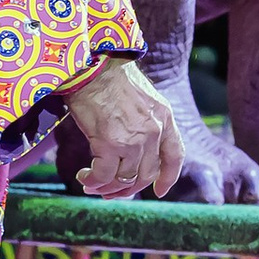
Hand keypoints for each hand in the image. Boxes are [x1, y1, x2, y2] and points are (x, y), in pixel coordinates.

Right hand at [64, 60, 185, 199]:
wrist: (93, 67)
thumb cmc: (111, 80)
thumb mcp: (142, 100)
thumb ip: (145, 124)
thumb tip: (134, 150)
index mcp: (165, 118)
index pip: (175, 155)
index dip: (168, 176)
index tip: (159, 191)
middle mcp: (154, 131)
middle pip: (147, 174)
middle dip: (127, 188)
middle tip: (109, 191)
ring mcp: (134, 140)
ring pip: (125, 179)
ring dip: (106, 187)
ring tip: (90, 183)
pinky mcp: (110, 144)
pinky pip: (104, 175)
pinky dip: (93, 181)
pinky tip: (83, 176)